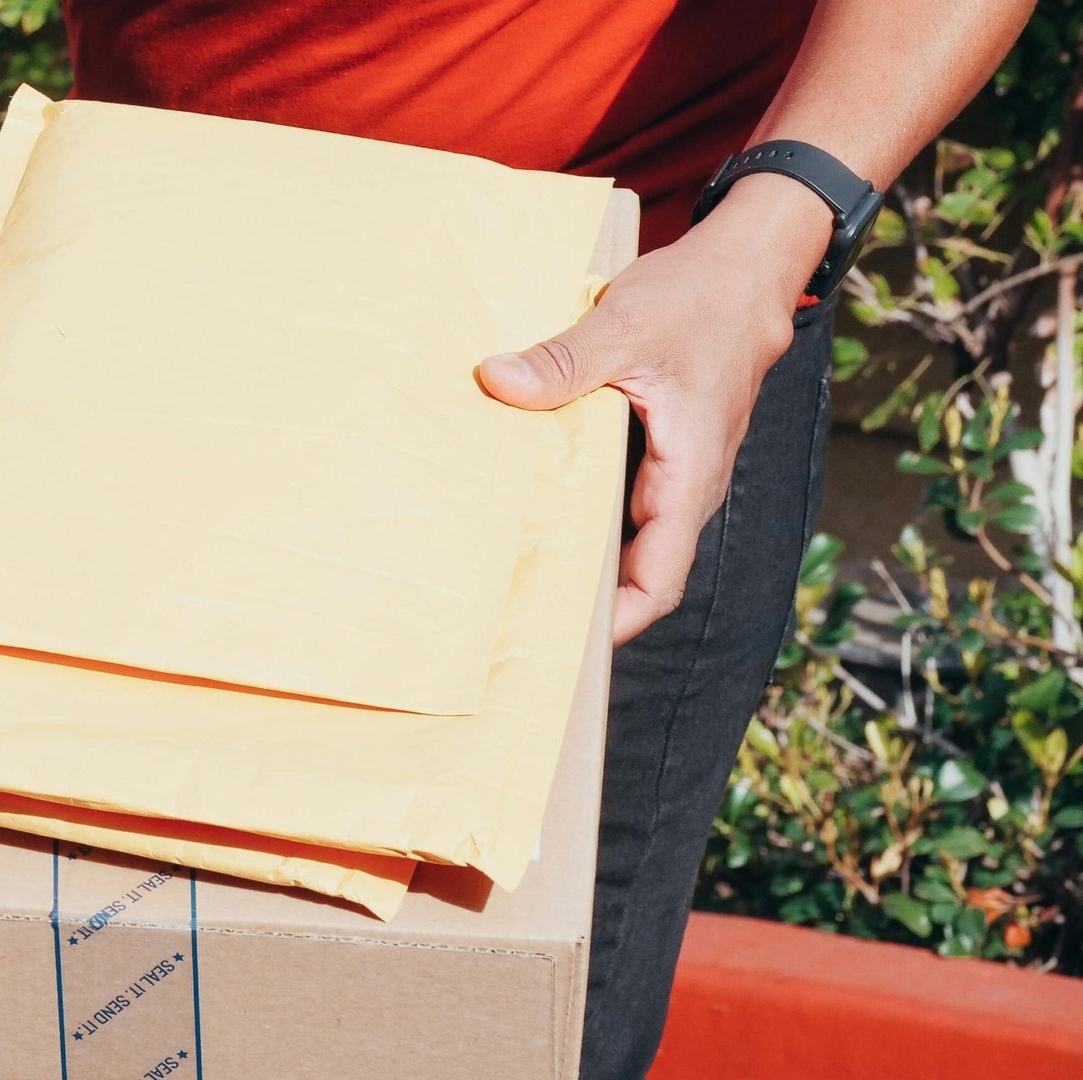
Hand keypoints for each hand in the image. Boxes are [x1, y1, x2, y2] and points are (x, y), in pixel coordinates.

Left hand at [479, 175, 829, 643]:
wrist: (750, 265)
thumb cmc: (701, 297)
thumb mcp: (625, 325)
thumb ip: (562, 361)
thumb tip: (497, 382)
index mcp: (688, 476)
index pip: (660, 580)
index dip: (617, 623)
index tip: (566, 646)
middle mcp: (688, 485)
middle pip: (641, 572)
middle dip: (589, 602)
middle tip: (520, 621)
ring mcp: (679, 469)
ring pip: (633, 538)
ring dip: (587, 559)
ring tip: (520, 580)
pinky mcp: (666, 448)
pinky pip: (627, 502)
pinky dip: (589, 515)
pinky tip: (539, 507)